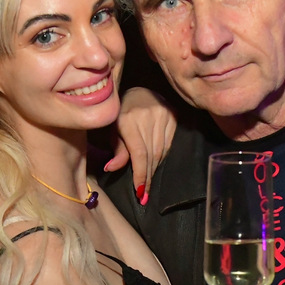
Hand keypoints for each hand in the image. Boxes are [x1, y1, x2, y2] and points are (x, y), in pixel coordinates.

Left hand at [104, 88, 176, 202]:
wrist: (139, 89)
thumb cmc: (121, 112)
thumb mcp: (113, 130)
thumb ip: (117, 150)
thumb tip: (110, 168)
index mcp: (128, 119)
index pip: (139, 154)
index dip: (140, 174)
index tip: (140, 192)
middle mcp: (147, 116)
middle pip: (151, 155)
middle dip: (147, 176)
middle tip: (144, 194)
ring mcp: (163, 114)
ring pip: (161, 151)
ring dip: (154, 168)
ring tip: (148, 181)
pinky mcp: (173, 114)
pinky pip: (169, 143)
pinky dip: (162, 156)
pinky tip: (156, 163)